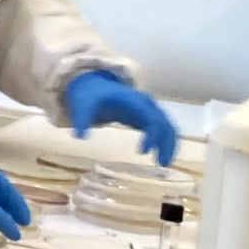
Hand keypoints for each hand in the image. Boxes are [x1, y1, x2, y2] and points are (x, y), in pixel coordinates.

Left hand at [62, 70, 179, 166]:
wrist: (93, 84)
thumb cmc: (90, 94)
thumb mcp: (82, 104)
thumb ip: (81, 119)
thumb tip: (79, 137)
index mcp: (133, 100)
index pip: (151, 118)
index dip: (152, 135)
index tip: (143, 152)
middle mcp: (146, 104)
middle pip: (164, 123)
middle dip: (165, 143)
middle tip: (161, 163)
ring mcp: (148, 110)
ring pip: (167, 127)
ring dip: (168, 144)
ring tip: (162, 163)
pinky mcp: (145, 117)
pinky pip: (161, 129)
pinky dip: (164, 142)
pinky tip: (160, 156)